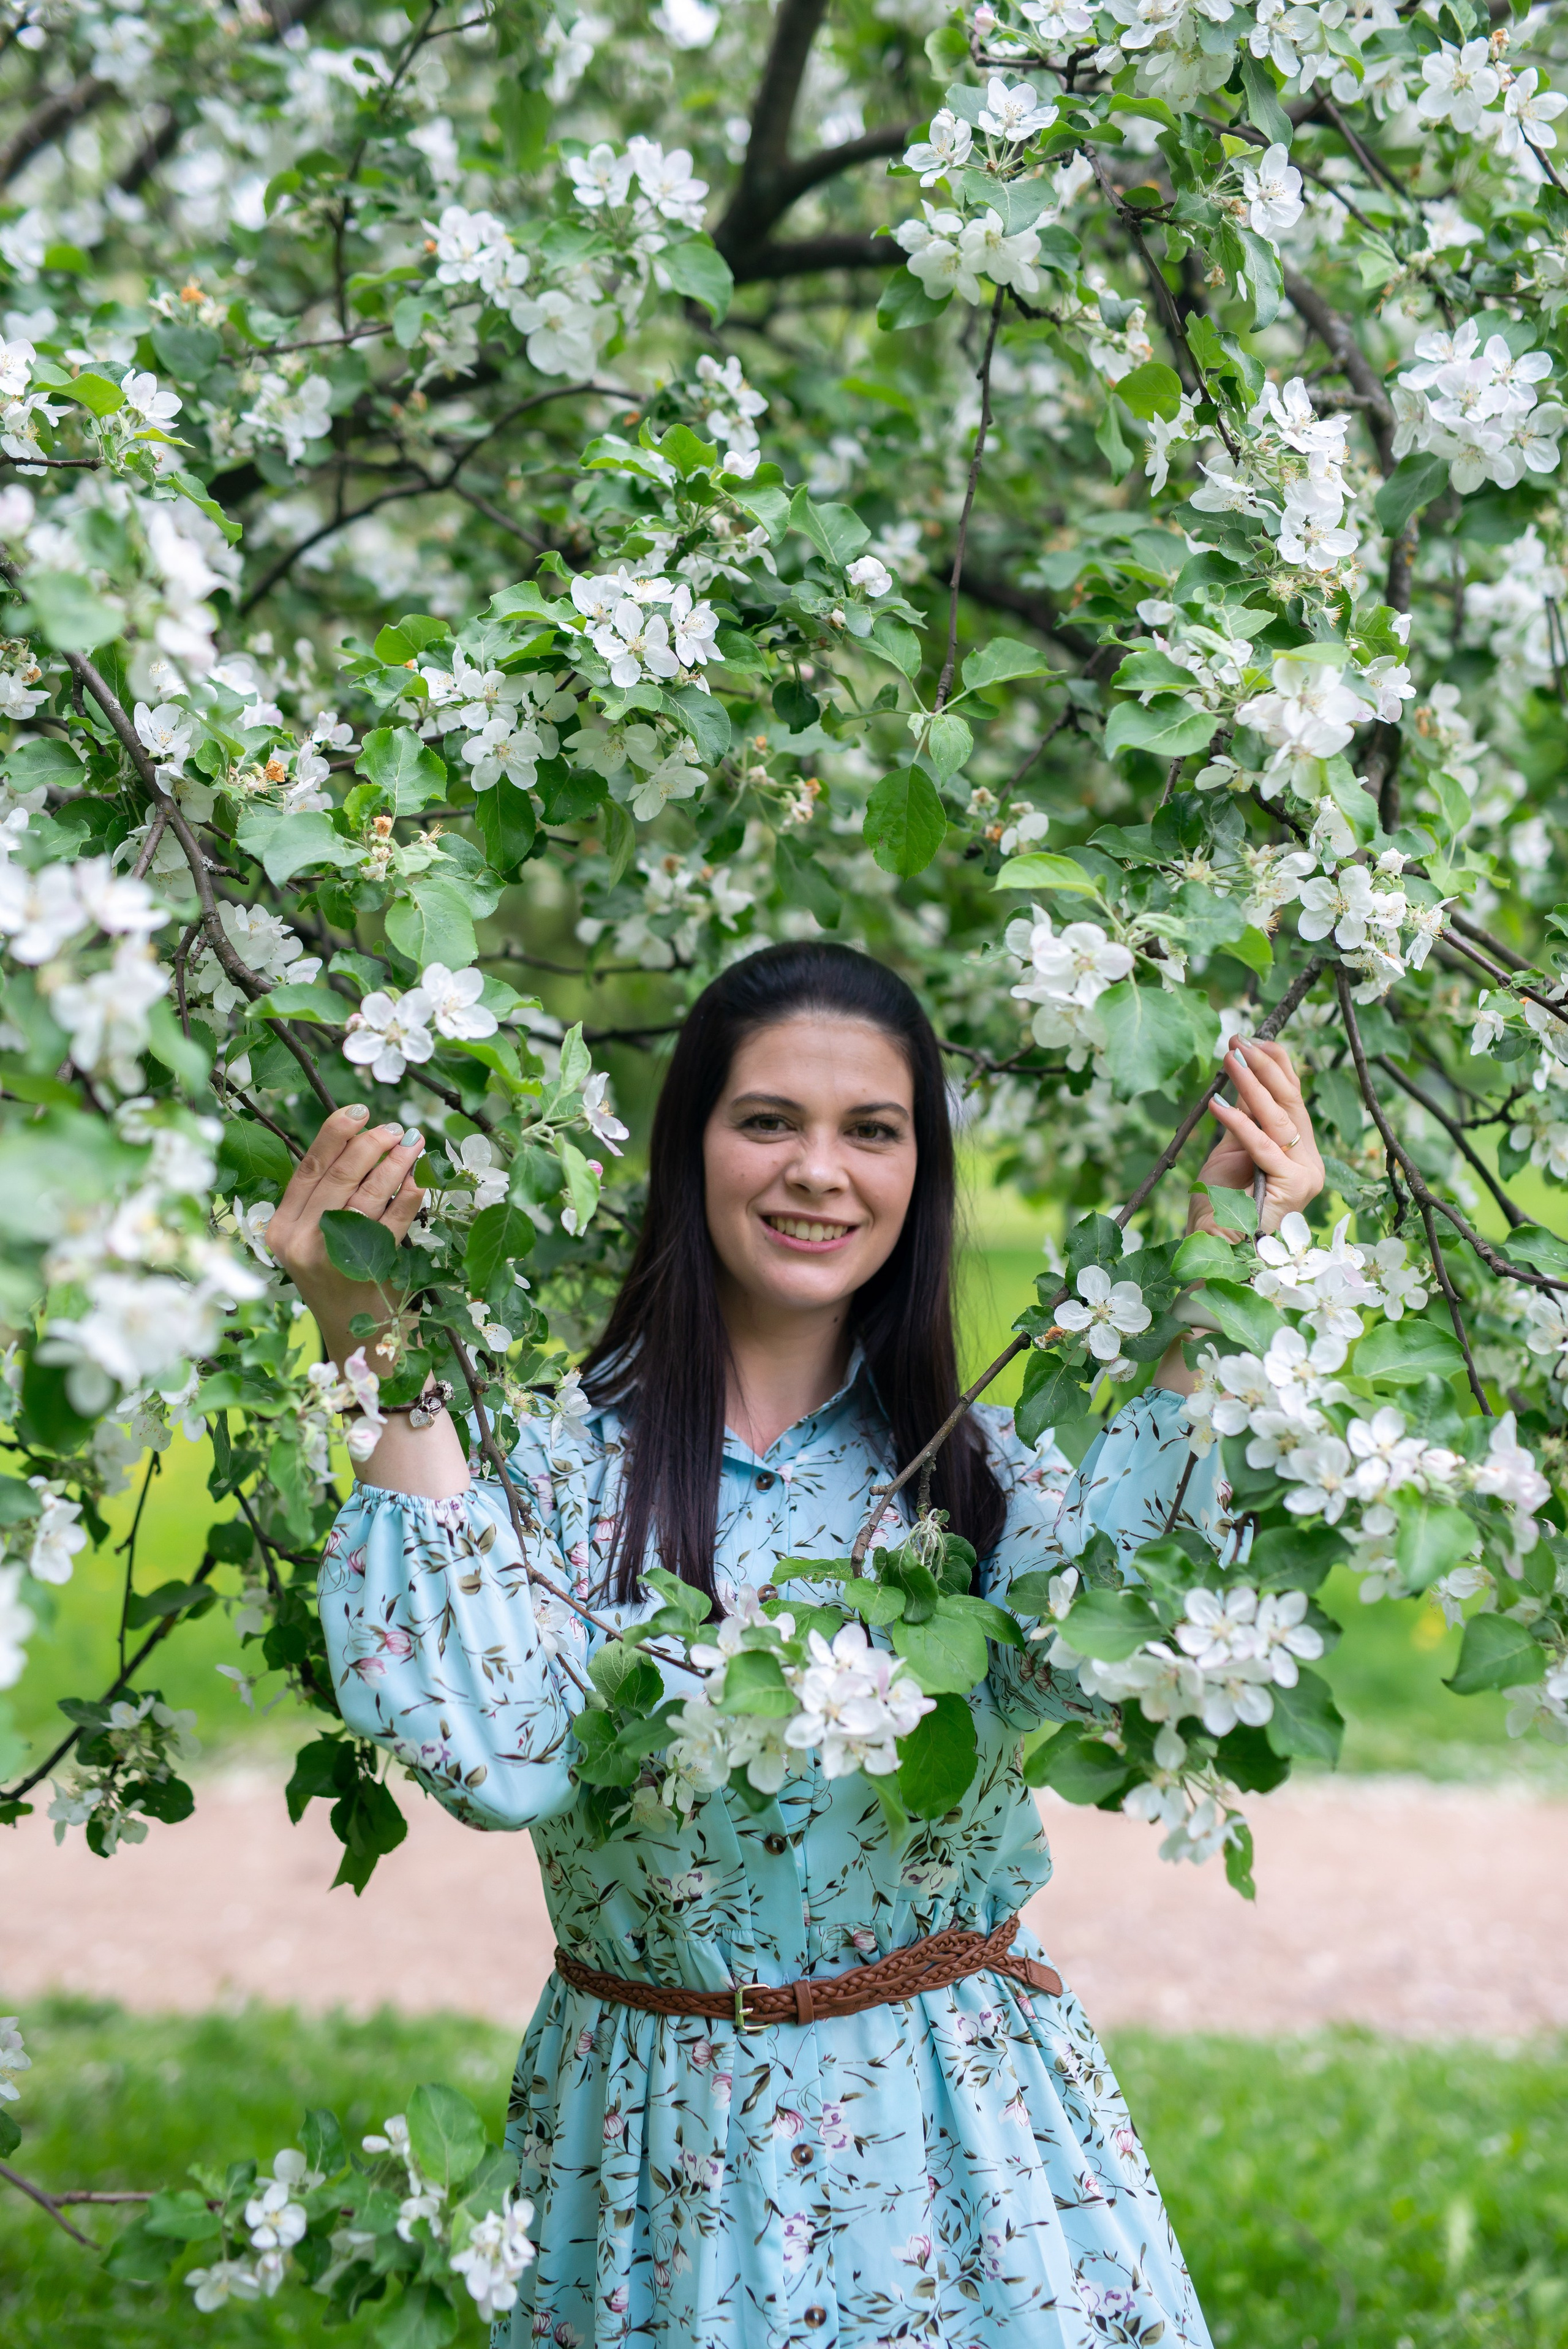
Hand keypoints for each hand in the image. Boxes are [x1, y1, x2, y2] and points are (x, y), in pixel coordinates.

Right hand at [267, 1105, 425, 1369]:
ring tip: (414, 1144)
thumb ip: (328, 1197)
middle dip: (371, 1144)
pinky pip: (392, 1222)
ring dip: (395, 1163)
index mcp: (281, 1228)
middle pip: (338, 1176)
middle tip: (395, 1128)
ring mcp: (331, 1258)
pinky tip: (419, 1180)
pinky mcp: (364, 1271)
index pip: (308, 1169)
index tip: (360, 1110)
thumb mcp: (317, 1239)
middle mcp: (298, 1242)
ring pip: (366, 1195)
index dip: (335, 1134)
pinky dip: (408, 1197)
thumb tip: (365, 1138)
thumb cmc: (341, 1278)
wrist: (356, 1340)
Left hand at [1189, 1040, 1323, 1239]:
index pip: (1292, 1100)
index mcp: (1298, 1153)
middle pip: (1290, 1103)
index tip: (1252, 1040)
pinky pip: (1263, 1145)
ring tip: (1230, 1057)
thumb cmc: (1219, 1208)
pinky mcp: (1294, 1186)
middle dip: (1264, 1066)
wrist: (1213, 1251)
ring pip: (1278, 1118)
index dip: (1276, 1066)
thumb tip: (1240, 1081)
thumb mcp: (1230, 1155)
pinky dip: (1238, 1121)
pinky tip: (1217, 1103)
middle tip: (1239, 1040)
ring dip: (1251, 1083)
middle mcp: (1309, 1161)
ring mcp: (1305, 1174)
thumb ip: (1242, 1123)